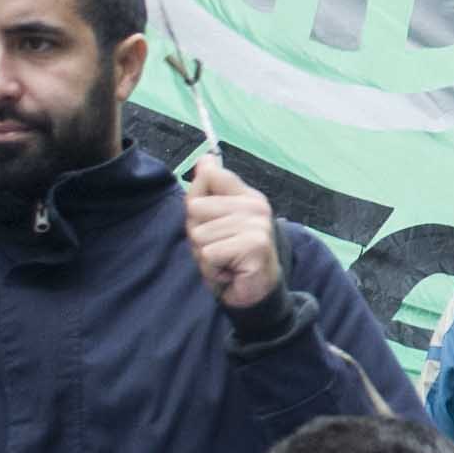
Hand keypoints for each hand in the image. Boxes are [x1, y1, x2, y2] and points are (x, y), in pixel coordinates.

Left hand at [185, 154, 286, 313]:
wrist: (254, 293)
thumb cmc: (231, 257)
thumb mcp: (214, 221)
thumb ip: (208, 191)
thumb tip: (204, 158)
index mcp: (247, 196)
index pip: (209, 176)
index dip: (198, 201)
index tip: (211, 220)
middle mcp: (256, 205)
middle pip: (195, 208)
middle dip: (198, 234)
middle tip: (218, 248)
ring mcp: (257, 224)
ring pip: (200, 234)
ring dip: (204, 255)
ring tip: (224, 261)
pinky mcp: (255, 245)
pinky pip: (209, 253)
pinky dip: (212, 268)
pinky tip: (229, 271)